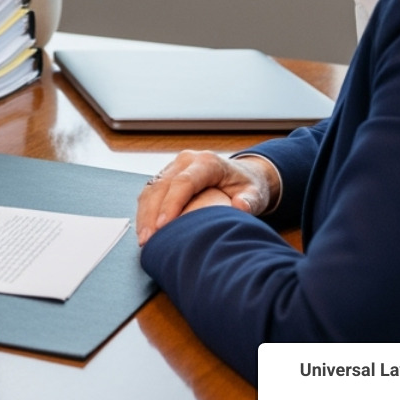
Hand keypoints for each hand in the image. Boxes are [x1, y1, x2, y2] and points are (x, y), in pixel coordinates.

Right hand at [135, 150, 278, 244]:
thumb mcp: (255, 193)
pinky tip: (145, 230)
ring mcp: (174, 167)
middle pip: (162, 185)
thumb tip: (240, 206)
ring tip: (143, 239)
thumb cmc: (247, 186)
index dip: (171, 203)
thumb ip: (250, 200)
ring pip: (151, 189)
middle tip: (148, 239)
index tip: (163, 225)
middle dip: (152, 213)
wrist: (242, 175)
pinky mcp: (166, 176)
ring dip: (144, 214)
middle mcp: (186, 160)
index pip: (183, 182)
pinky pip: (150, 193)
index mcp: (207, 162)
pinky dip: (145, 212)